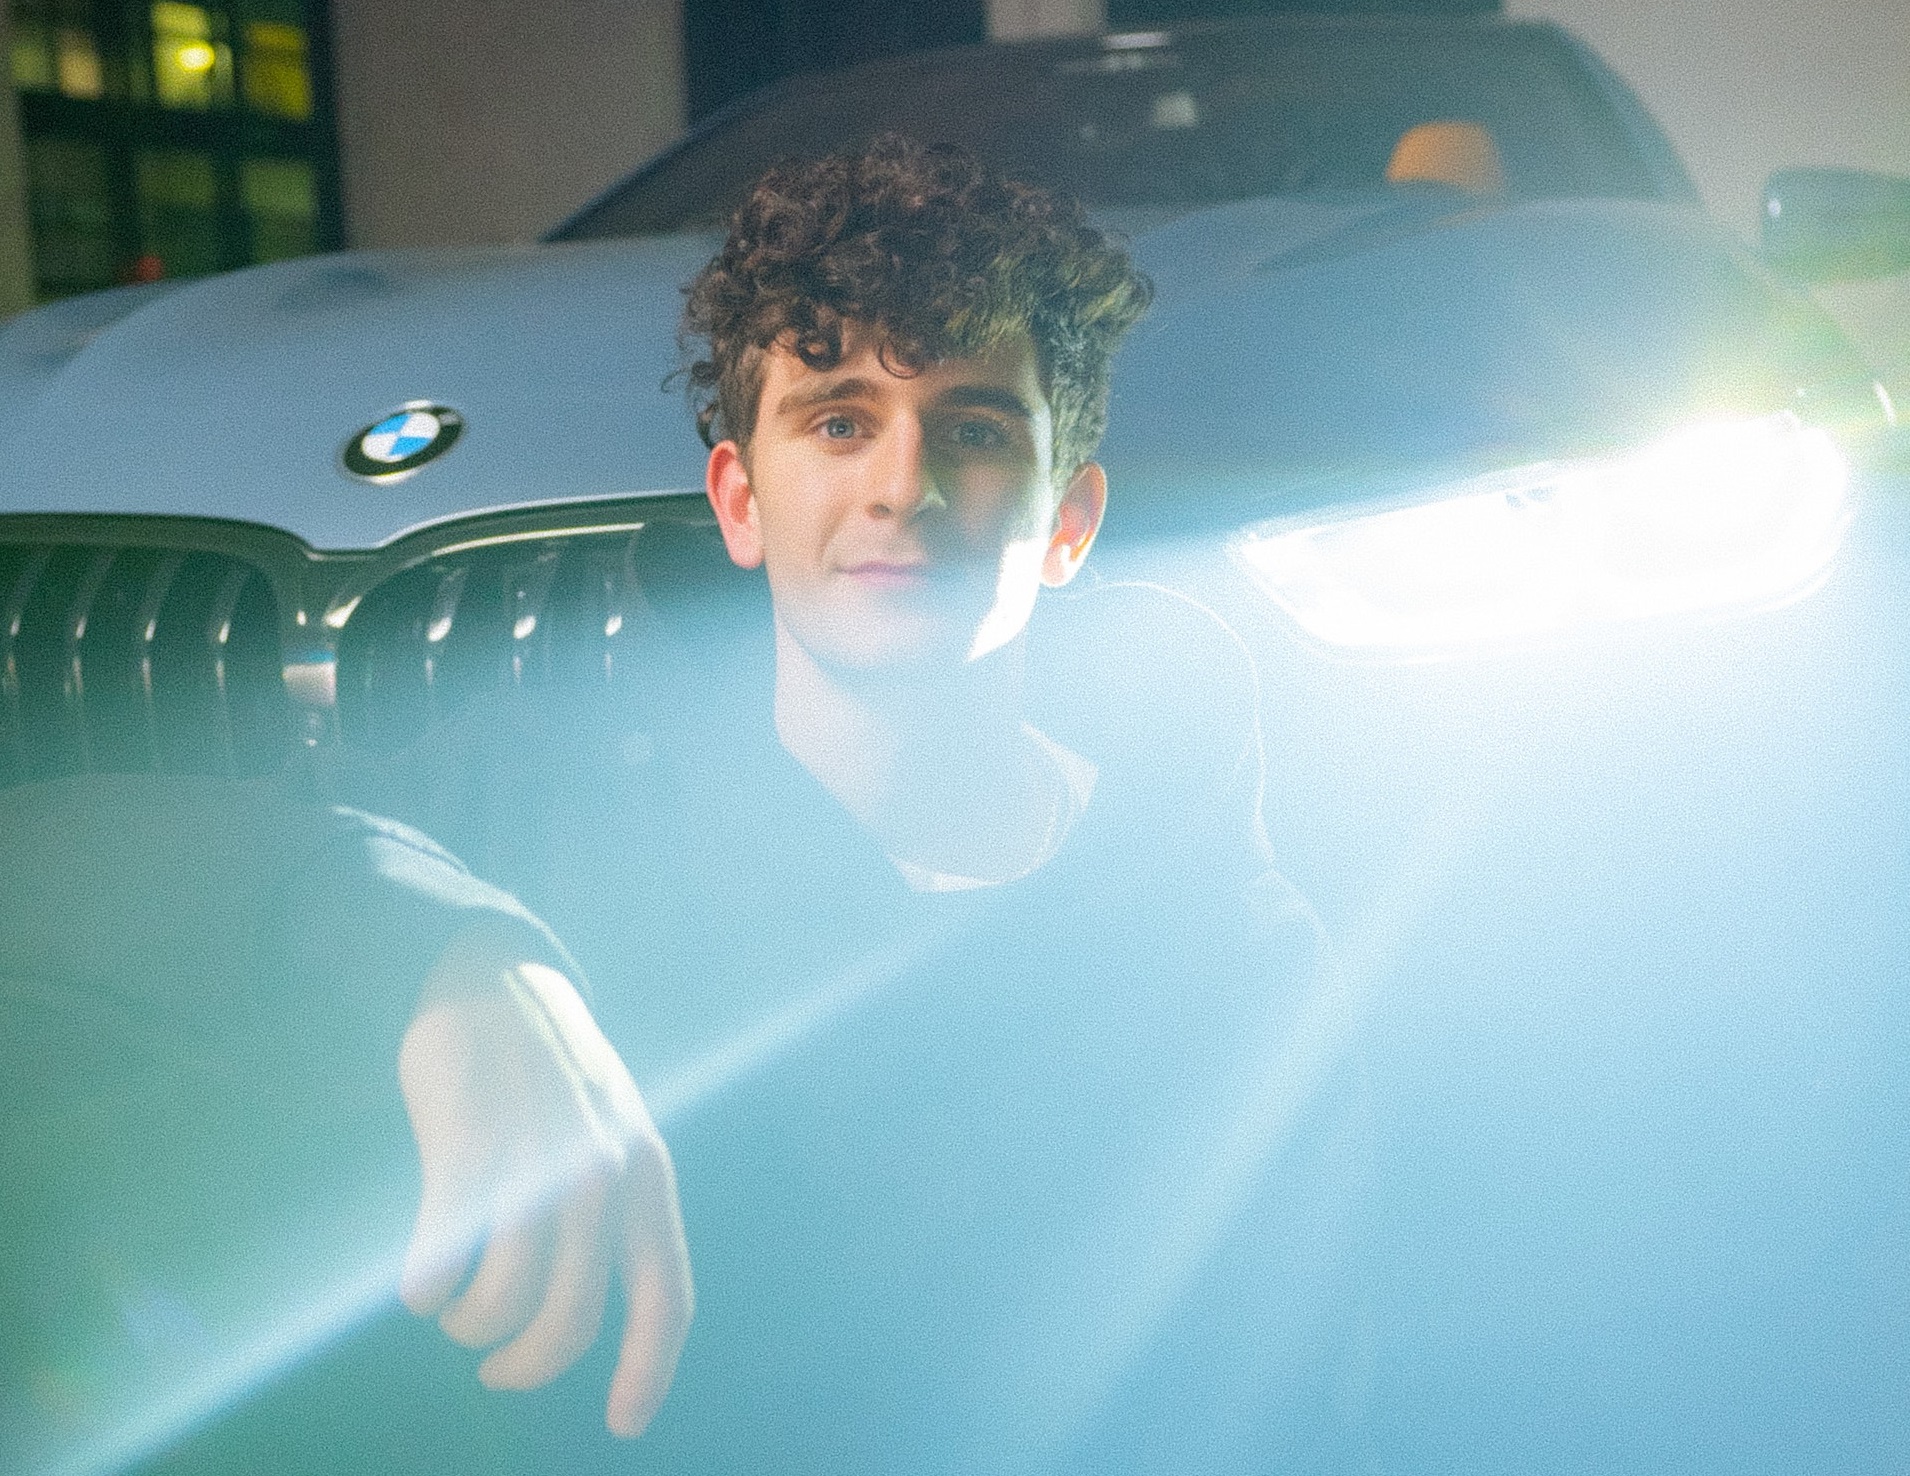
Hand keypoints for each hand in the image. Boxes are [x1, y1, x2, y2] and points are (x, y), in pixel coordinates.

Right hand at [396, 948, 691, 1436]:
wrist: (494, 980)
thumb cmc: (550, 1071)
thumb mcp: (614, 1134)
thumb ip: (618, 1211)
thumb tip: (596, 1309)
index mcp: (647, 1176)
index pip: (666, 1296)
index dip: (648, 1370)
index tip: (624, 1423)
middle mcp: (603, 1175)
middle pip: (569, 1321)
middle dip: (525, 1364)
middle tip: (495, 1367)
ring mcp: (536, 1162)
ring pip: (502, 1301)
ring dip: (469, 1325)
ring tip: (455, 1308)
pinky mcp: (468, 1150)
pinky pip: (444, 1260)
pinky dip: (426, 1290)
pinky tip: (419, 1282)